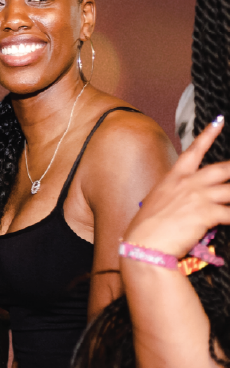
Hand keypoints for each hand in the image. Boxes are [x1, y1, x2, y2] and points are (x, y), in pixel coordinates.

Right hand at [124, 116, 229, 257]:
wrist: (144, 245)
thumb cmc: (147, 228)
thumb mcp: (157, 203)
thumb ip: (176, 195)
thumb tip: (189, 199)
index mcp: (174, 178)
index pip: (193, 151)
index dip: (208, 134)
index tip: (219, 121)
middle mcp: (188, 183)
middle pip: (223, 168)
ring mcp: (198, 197)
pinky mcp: (207, 213)